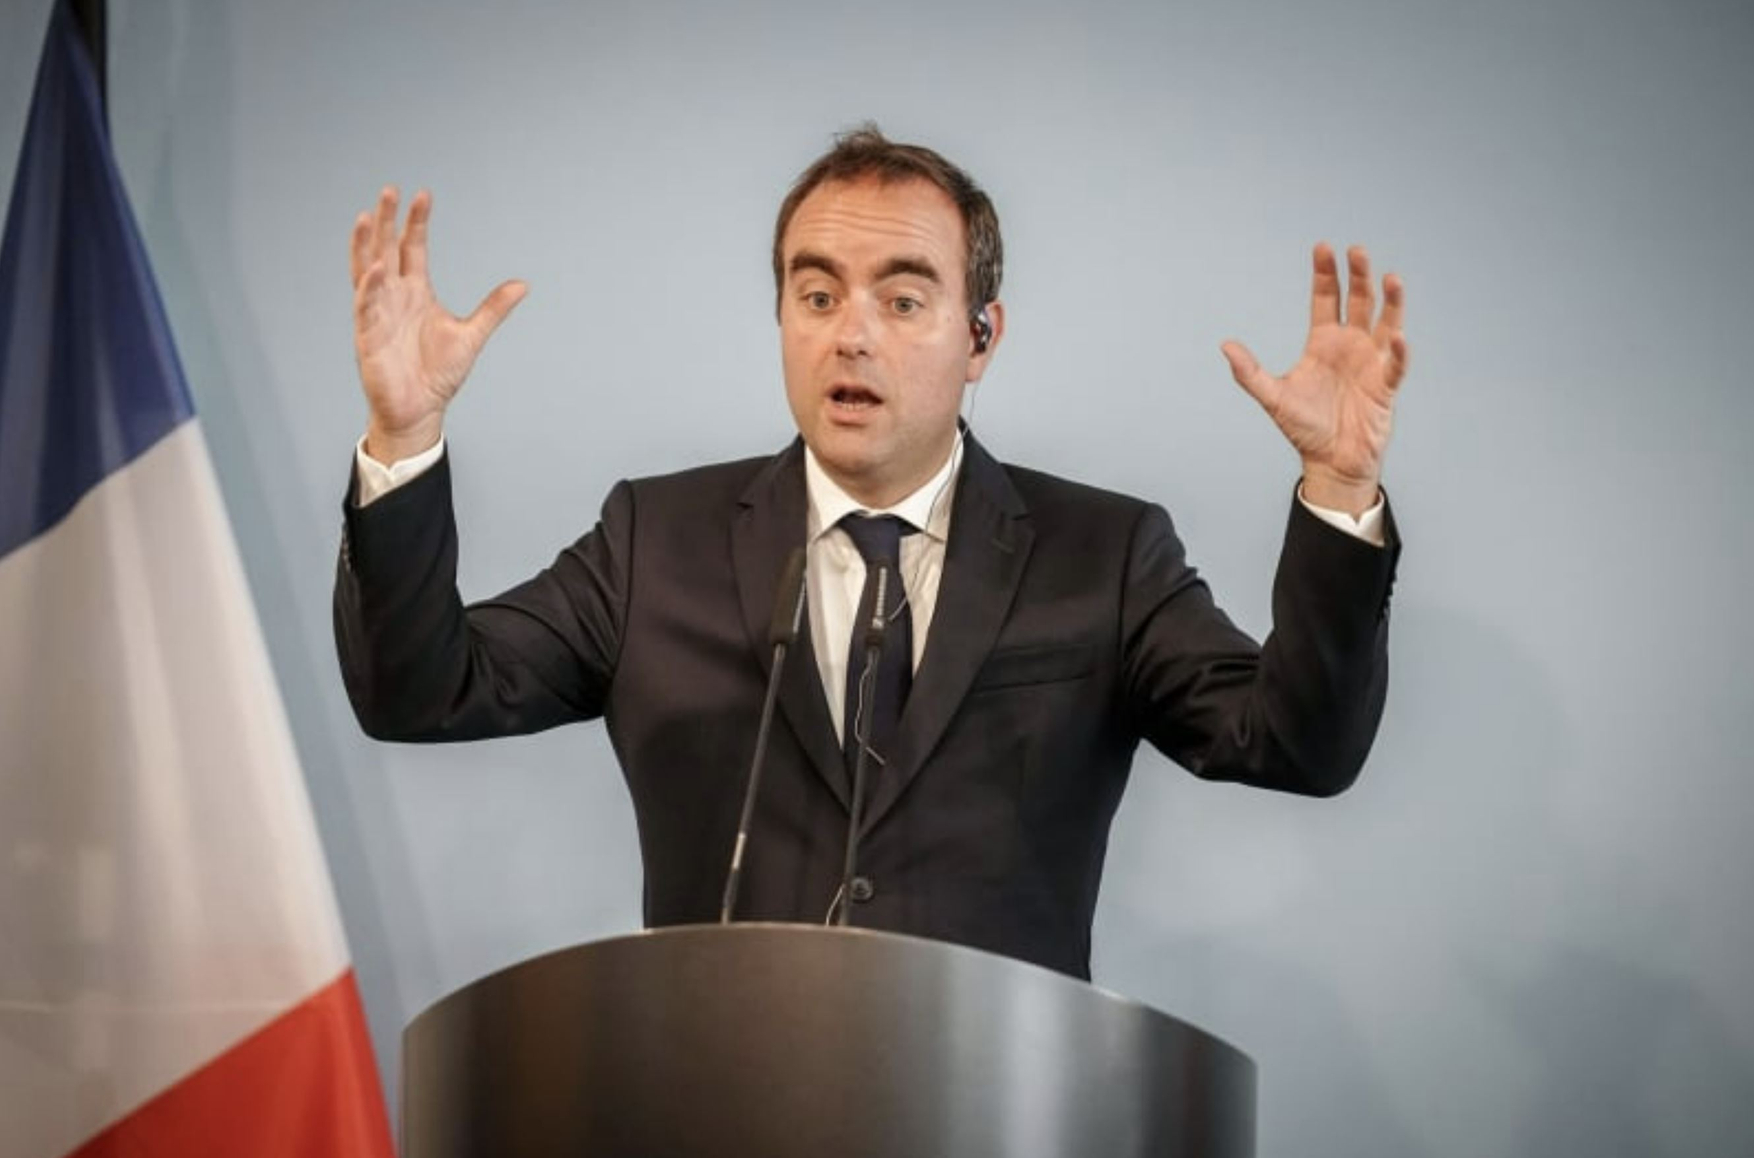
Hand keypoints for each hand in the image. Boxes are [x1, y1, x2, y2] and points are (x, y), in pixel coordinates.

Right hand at [350, 186, 526, 461]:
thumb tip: (523, 284)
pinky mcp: (368, 335)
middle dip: (388, 221)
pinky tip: (375, 267)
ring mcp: (378, 313)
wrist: (420, 410)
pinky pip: (366, 305)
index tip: (423, 195)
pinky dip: (370, 286)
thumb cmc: (438, 374)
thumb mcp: (472, 335)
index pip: (413, 248)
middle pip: (387, 249)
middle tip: (390, 190)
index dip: (417, 223)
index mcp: (416, 292)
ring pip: (367, 270)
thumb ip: (493, 308)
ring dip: (366, 244)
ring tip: (368, 216)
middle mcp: (394, 296)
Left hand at [1221, 243, 1407, 515]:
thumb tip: (1226, 345)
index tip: (1323, 247)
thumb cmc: (1304, 428)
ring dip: (1390, 302)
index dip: (1326, 274)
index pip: (1326, 298)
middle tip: (1356, 251)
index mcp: (1323, 342)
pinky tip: (1398, 337)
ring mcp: (1371, 363)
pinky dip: (1399, 351)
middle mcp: (1350, 345)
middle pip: (1358, 301)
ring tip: (1391, 278)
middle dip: (1358, 276)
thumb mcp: (1273, 397)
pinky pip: (1396, 365)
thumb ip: (1250, 373)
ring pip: (1386, 323)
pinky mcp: (1385, 386)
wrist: (1330, 462)